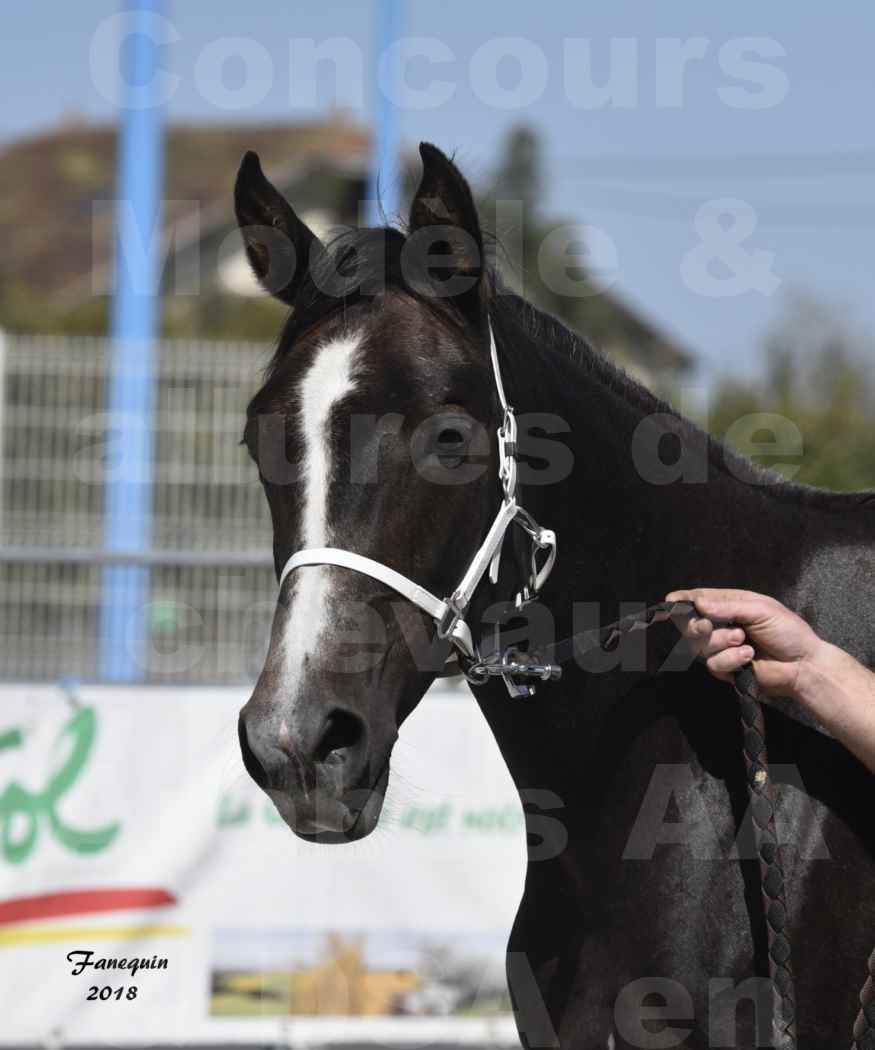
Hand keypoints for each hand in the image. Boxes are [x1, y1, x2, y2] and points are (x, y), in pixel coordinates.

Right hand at [666, 588, 822, 697]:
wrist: (804, 666)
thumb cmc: (787, 631)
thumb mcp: (760, 610)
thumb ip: (728, 606)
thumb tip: (697, 602)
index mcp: (729, 605)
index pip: (699, 600)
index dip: (683, 600)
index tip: (671, 600)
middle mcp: (720, 626)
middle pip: (690, 625)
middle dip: (694, 625)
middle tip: (706, 626)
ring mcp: (721, 649)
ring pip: (699, 647)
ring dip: (721, 643)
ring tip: (745, 642)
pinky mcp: (725, 670)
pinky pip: (713, 665)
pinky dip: (731, 660)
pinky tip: (749, 658)